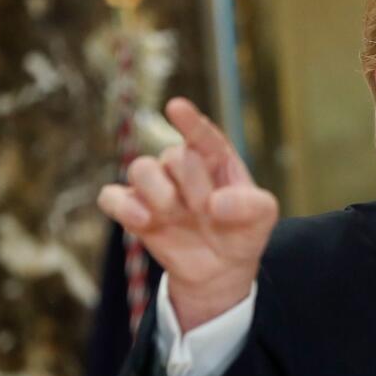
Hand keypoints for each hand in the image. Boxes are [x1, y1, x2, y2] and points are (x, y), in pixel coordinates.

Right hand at [97, 97, 277, 331]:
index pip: (202, 134)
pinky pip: (112, 197)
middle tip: (207, 212)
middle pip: (175, 156)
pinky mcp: (132, 209)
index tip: (176, 107)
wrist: (220, 269)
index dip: (190, 121)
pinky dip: (123, 206)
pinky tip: (143, 221)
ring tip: (174, 215)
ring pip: (141, 168)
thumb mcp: (263, 219)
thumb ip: (253, 206)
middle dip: (193, 186)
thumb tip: (216, 205)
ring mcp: (156, 186)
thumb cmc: (242, 232)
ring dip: (158, 193)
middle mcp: (183, 165)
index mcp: (216, 158)